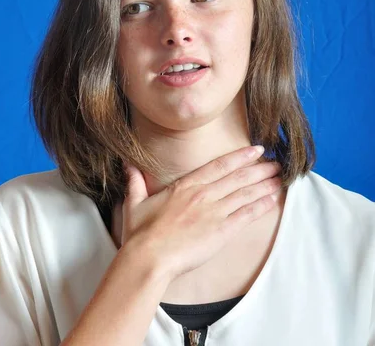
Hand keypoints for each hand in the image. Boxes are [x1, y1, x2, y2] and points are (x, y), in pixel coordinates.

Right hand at [121, 147, 281, 280]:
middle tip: (277, 162)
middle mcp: (203, 194)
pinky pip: (246, 215)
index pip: (219, 165)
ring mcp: (214, 212)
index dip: (240, 157)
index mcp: (185, 185)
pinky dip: (262, 206)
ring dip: (265, 184)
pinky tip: (273, 199)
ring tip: (280, 178)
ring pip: (245, 193)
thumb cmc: (141, 233)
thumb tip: (128, 165)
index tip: (256, 150)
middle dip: (259, 168)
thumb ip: (135, 181)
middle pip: (238, 177)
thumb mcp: (134, 202)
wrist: (148, 258)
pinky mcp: (221, 231)